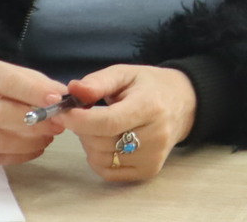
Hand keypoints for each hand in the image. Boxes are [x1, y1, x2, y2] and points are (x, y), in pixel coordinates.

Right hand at [0, 58, 68, 165]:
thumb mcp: (11, 73)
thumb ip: (38, 84)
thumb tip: (63, 97)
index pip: (9, 83)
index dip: (35, 93)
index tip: (57, 101)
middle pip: (2, 116)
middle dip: (37, 123)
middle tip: (59, 125)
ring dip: (30, 143)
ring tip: (48, 138)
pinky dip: (19, 156)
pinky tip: (34, 149)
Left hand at [61, 65, 197, 182]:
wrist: (183, 104)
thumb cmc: (150, 87)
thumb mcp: (126, 74)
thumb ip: (99, 82)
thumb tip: (73, 90)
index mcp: (150, 107)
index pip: (109, 122)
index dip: (80, 120)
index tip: (62, 113)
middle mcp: (155, 135)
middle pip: (102, 142)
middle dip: (82, 129)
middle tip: (82, 115)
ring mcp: (153, 157)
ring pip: (102, 159)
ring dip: (89, 143)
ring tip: (98, 127)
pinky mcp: (148, 171)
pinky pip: (109, 171)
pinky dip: (98, 158)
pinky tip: (105, 142)